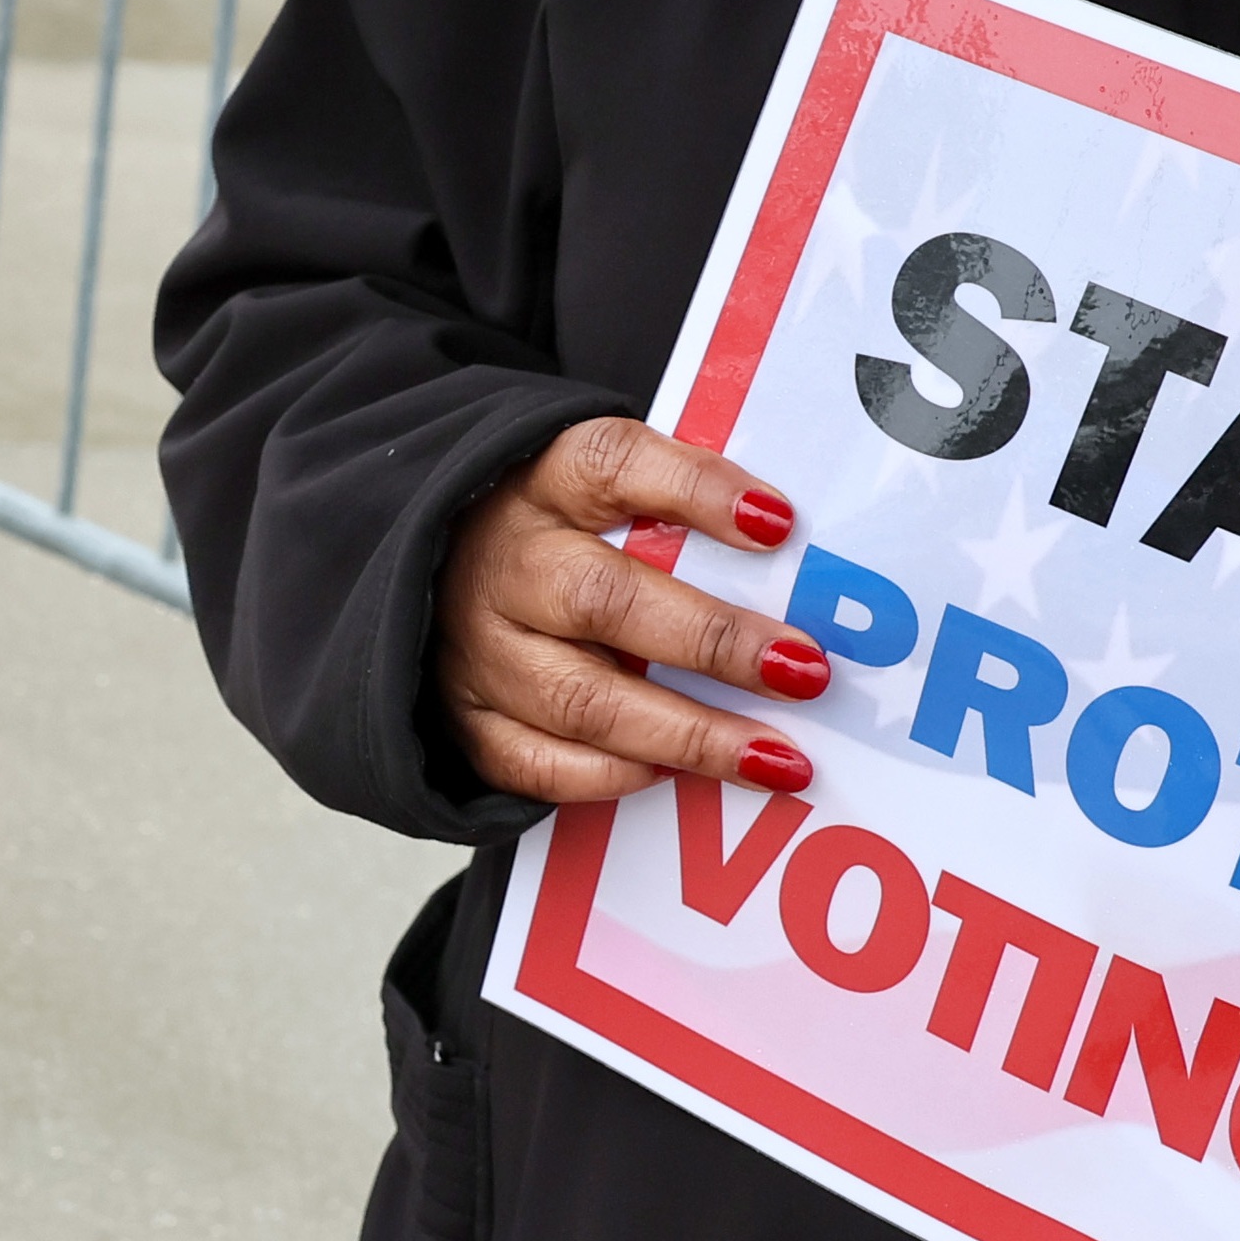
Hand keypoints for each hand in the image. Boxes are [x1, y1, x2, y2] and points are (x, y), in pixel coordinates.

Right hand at [438, 416, 827, 806]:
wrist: (438, 574)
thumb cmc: (557, 531)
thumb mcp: (606, 488)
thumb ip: (681, 507)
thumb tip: (789, 547)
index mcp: (546, 480)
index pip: (615, 465)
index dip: (696, 491)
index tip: (777, 523)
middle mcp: (507, 562)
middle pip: (602, 598)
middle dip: (712, 642)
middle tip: (802, 670)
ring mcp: (479, 646)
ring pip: (582, 699)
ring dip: (688, 734)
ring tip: (773, 758)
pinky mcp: (466, 718)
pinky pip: (538, 762)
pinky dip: (612, 775)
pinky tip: (675, 775)